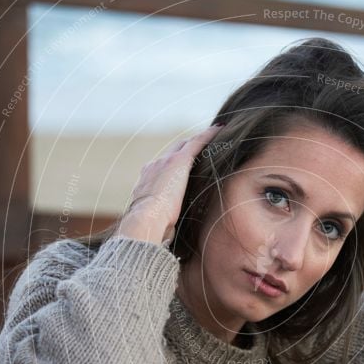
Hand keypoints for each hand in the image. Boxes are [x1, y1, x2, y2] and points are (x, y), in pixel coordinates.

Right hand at [115, 124, 223, 243]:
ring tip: (213, 134)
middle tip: (200, 143)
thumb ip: (163, 220)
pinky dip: (207, 135)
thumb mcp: (155, 222)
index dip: (173, 164)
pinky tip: (219, 130)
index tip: (182, 165)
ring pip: (185, 144)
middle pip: (173, 151)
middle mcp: (153, 167)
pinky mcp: (178, 161)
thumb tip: (168, 233)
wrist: (145, 220)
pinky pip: (196, 143)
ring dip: (198, 139)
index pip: (162, 168)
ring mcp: (165, 162)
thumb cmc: (150, 228)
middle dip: (186, 147)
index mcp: (146, 182)